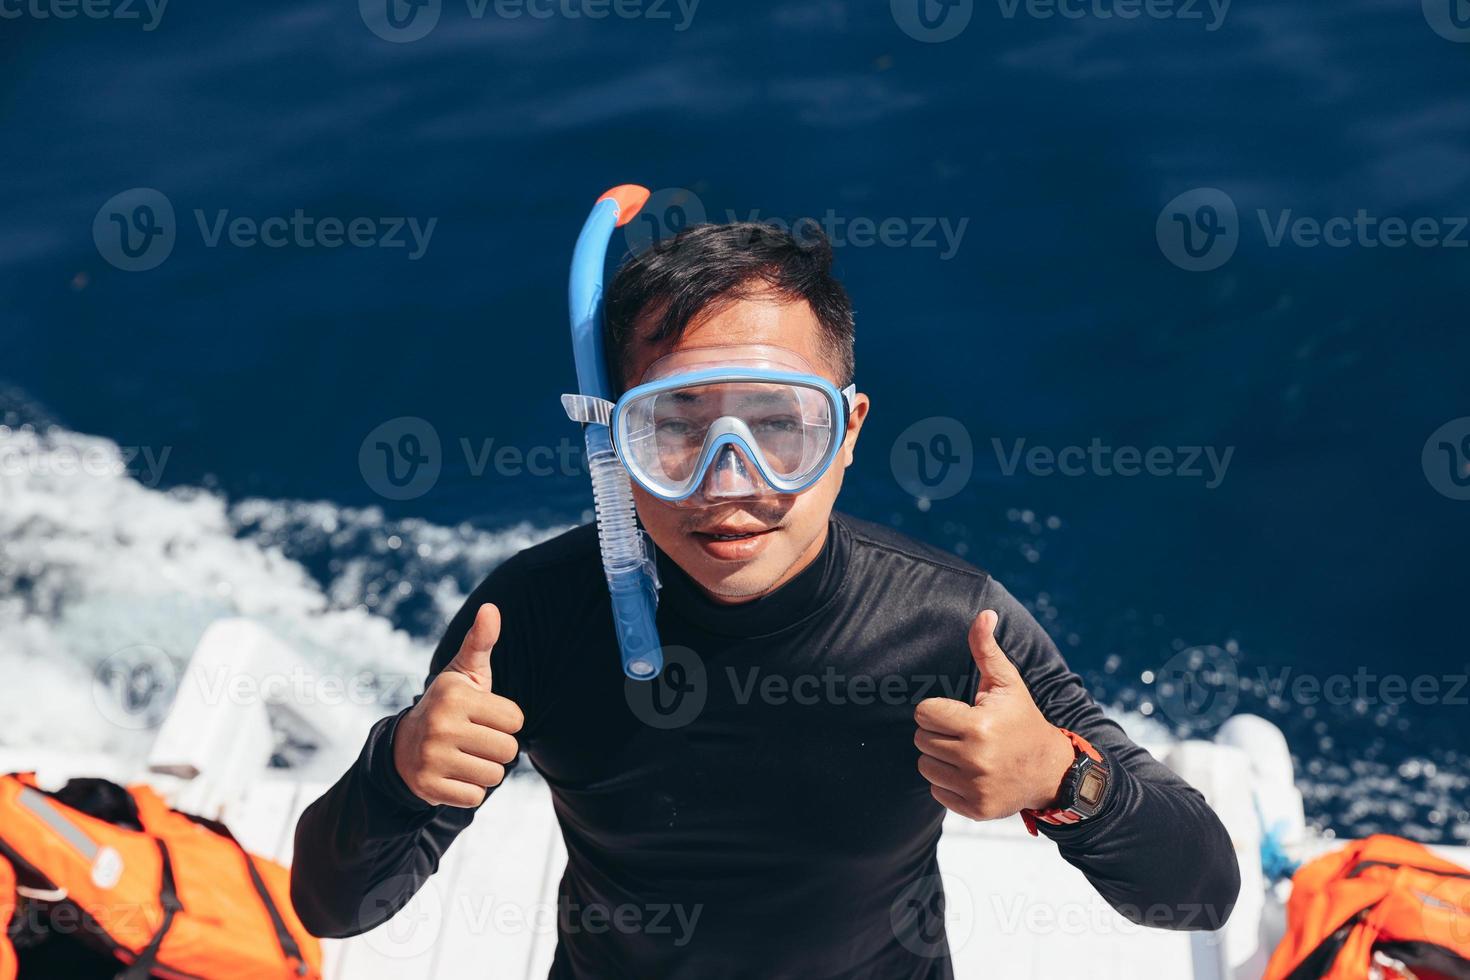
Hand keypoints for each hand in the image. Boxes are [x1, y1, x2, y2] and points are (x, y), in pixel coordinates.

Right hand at [393, 603, 525, 807]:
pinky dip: (469, 790)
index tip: (483, 717)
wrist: (403, 747)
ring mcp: (431, 758)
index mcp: (455, 695)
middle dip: (498, 748)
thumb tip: (491, 608)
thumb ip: (480, 642)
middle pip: (509, 750)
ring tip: (463, 756)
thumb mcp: (463, 673)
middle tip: (474, 740)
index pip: (516, 719)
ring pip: (494, 776)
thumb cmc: (449, 706)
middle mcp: (440, 724)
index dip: (505, 721)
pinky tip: (452, 775)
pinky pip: (475, 797)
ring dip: (485, 770)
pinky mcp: (428, 788)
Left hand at [914, 609, 1076, 820]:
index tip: (960, 712)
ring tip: (966, 752)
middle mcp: (976, 760)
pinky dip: (948, 783)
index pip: (924, 713)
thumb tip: (985, 612)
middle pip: (922, 739)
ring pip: (924, 766)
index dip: (939, 709)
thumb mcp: (1007, 684)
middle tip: (965, 732)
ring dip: (940, 758)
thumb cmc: (1021, 720)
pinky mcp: (975, 809)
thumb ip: (986, 650)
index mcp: (979, 726)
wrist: (1051, 770)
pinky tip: (971, 774)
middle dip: (939, 732)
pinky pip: (936, 791)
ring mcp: (975, 788)